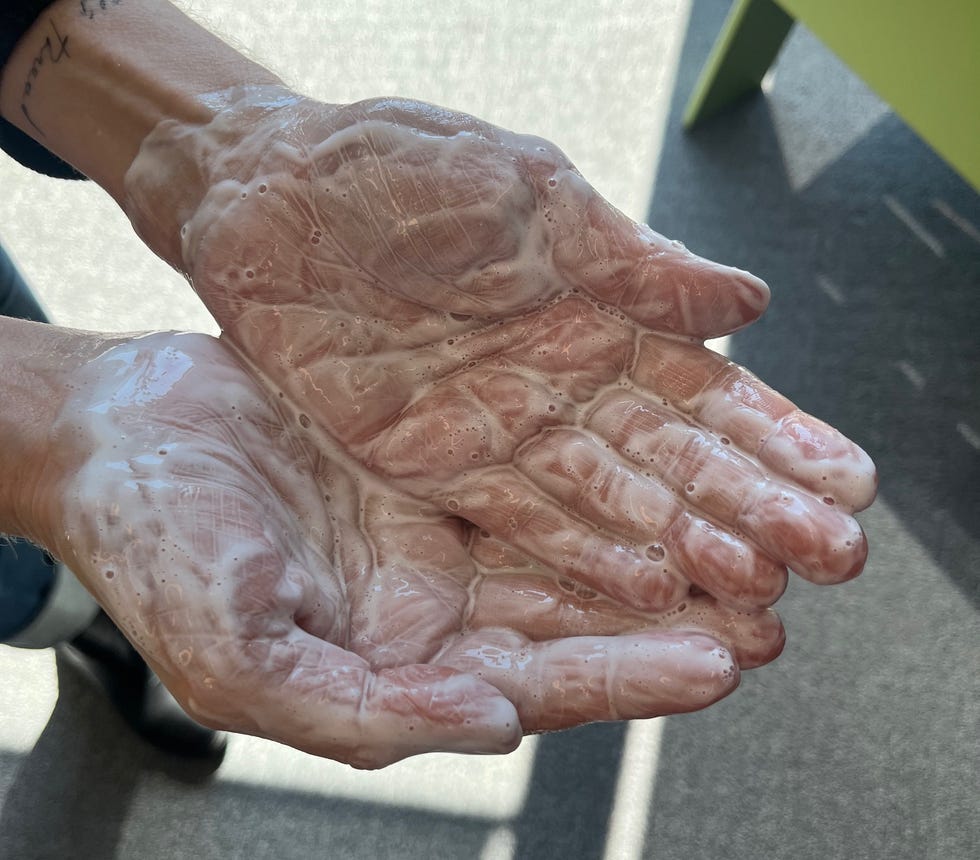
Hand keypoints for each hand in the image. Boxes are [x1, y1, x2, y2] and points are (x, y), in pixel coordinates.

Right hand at [49, 332, 782, 767]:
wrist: (121, 431)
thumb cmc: (152, 549)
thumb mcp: (237, 657)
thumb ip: (360, 713)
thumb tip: (486, 727)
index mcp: (395, 666)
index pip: (531, 685)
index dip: (621, 679)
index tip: (713, 665)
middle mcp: (432, 600)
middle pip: (575, 617)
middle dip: (673, 615)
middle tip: (769, 605)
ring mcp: (440, 520)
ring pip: (571, 540)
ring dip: (657, 543)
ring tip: (749, 542)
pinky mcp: (438, 452)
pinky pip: (534, 462)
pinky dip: (597, 466)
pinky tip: (658, 457)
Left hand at [126, 92, 877, 617]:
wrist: (271, 194)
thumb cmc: (399, 169)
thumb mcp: (527, 195)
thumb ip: (631, 261)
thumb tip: (749, 305)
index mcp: (596, 307)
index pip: (705, 385)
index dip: (776, 434)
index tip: (846, 482)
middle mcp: (563, 379)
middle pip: (672, 458)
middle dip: (752, 506)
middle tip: (831, 558)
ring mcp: (503, 428)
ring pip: (612, 500)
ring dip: (684, 546)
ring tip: (757, 592)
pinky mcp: (437, 462)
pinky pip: (524, 518)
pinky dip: (586, 555)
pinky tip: (649, 589)